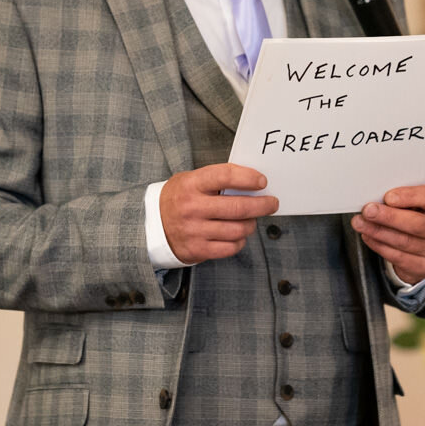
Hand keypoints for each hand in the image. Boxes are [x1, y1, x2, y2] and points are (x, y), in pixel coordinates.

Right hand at [160, 163, 279, 264]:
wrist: (152, 226)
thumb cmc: (179, 199)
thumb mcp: (190, 181)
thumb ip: (216, 180)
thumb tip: (251, 182)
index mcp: (191, 184)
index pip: (225, 176)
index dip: (248, 178)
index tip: (262, 182)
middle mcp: (192, 207)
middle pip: (238, 207)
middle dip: (262, 205)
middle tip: (272, 203)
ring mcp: (194, 230)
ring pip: (238, 229)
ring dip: (251, 224)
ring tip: (251, 220)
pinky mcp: (197, 249)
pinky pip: (230, 247)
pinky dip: (240, 241)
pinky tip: (238, 235)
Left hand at [351, 185, 424, 284]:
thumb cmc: (416, 215)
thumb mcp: (415, 204)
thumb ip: (402, 199)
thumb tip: (377, 199)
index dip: (409, 197)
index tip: (388, 196)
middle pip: (416, 224)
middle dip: (389, 217)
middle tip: (368, 210)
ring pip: (404, 242)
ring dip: (378, 231)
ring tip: (359, 223)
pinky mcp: (424, 267)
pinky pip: (397, 257)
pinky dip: (379, 245)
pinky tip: (367, 236)